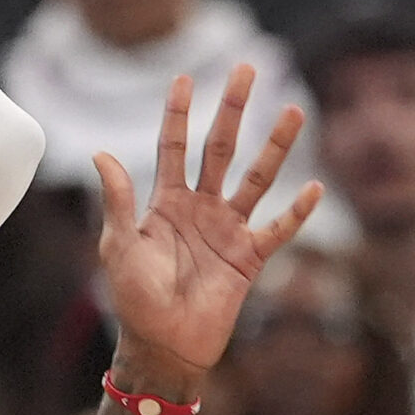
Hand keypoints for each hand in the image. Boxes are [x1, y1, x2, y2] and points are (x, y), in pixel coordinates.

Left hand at [97, 66, 322, 395]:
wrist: (164, 345)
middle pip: (220, 148)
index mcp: (166, 202)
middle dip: (233, 109)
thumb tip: (101, 153)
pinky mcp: (250, 258)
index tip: (184, 77)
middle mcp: (201, 208)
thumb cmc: (135, 298)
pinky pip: (278, 229)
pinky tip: (314, 189)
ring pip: (256, 178)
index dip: (178, 113)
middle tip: (247, 69)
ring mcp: (229, 230)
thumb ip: (118, 200)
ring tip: (293, 110)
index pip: (174, 146)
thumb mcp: (120, 245)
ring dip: (275, 146)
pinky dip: (297, 212)